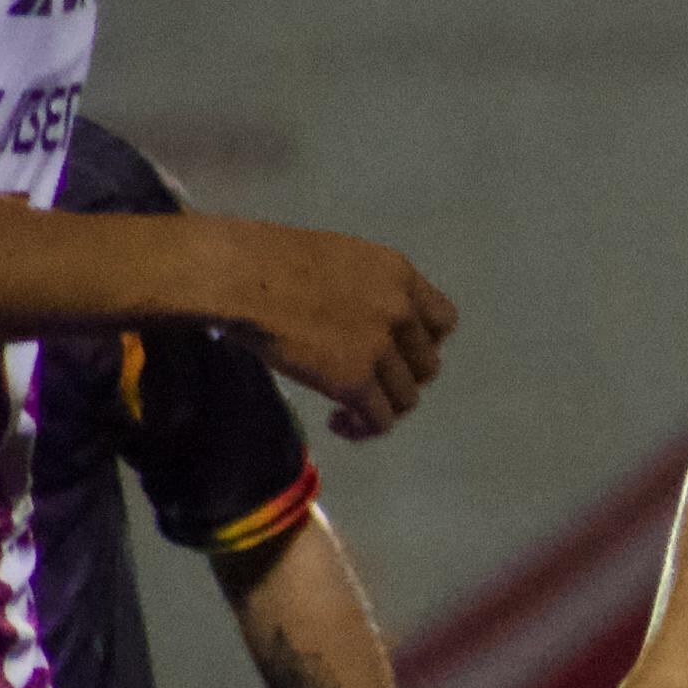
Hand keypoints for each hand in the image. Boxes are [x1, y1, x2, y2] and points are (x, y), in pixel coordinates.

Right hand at [214, 220, 459, 438]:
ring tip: (351, 412)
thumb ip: (366, 288)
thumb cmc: (272, 259)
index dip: (424, 343)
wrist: (244, 277)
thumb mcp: (341, 258)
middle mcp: (400, 310)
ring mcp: (380, 347)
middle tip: (371, 382)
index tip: (399, 352)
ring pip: (407, 398)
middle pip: (428, 364)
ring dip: (382, 407)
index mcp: (399, 274)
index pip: (443, 320)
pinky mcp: (355, 381)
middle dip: (402, 378)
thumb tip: (363, 316)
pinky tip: (339, 424)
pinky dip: (363, 429)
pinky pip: (380, 420)